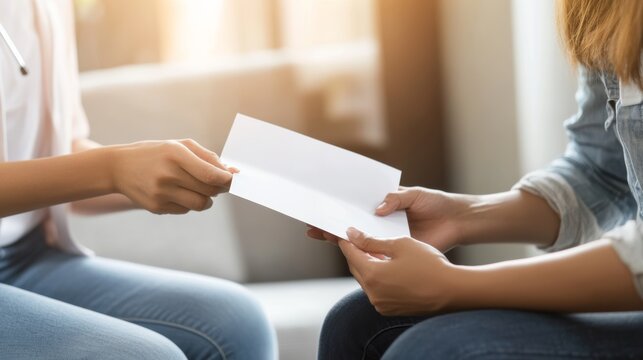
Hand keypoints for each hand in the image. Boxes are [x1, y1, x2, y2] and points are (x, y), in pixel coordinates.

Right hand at [110, 139, 235, 213]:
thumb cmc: (157, 153)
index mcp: (175, 154)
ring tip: (199, 188)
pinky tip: (179, 192)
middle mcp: (167, 175)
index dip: (227, 180)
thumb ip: (208, 157)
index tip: (233, 179)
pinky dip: (189, 202)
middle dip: (220, 188)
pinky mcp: (156, 207)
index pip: (210, 175)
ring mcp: (161, 193)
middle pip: (209, 190)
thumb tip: (233, 172)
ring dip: (207, 198)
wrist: (119, 167)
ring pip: (200, 204)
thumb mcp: (180, 146)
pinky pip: (186, 210)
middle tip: (219, 183)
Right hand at [307, 187, 473, 251]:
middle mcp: (382, 223)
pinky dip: (364, 255)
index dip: (339, 208)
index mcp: (384, 206)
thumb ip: (395, 198)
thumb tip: (376, 209)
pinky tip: (348, 254)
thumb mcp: (415, 195)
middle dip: (333, 225)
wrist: (457, 221)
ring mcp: (388, 238)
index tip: (321, 208)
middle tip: (313, 227)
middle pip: (353, 225)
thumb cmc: (436, 203)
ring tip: (323, 236)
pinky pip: (378, 254)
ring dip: (343, 241)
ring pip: (362, 241)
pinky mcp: (397, 251)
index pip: (357, 207)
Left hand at [339, 227, 460, 315]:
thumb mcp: (400, 244)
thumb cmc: (429, 265)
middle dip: (357, 253)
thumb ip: (373, 240)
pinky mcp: (390, 310)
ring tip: (376, 252)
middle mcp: (372, 293)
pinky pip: (377, 291)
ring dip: (368, 266)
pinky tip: (388, 268)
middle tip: (361, 240)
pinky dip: (378, 278)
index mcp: (372, 274)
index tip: (347, 232)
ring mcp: (381, 304)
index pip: (350, 254)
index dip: (348, 241)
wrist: (452, 291)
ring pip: (366, 280)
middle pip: (356, 268)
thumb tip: (353, 235)